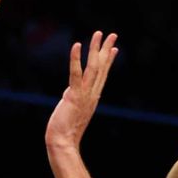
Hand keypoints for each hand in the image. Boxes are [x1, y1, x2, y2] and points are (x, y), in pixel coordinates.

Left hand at [45, 31, 117, 150]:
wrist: (63, 143)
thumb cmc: (65, 133)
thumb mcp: (72, 112)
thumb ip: (73, 101)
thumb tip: (69, 94)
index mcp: (93, 98)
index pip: (102, 76)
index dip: (108, 61)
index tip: (114, 49)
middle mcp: (92, 95)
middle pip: (102, 68)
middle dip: (106, 50)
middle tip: (112, 34)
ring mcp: (84, 95)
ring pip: (93, 68)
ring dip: (96, 49)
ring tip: (98, 34)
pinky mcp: (74, 96)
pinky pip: (75, 74)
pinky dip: (76, 59)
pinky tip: (77, 45)